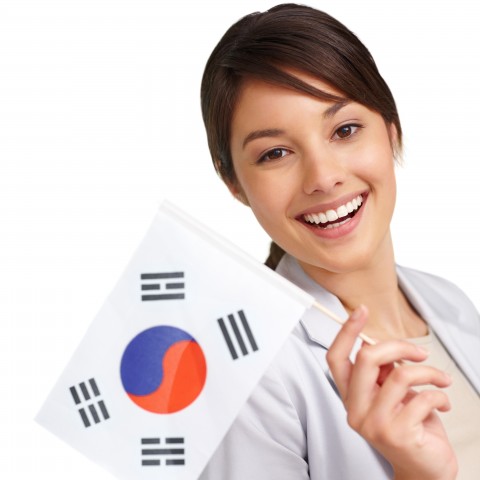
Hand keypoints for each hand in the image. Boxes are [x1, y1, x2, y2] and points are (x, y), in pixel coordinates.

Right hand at [326, 306, 457, 479]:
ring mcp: (374, 423)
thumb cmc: (410, 426)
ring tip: (440, 379)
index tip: (360, 311)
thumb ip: (382, 372)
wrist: (424, 470)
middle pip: (366, 358)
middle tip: (420, 351)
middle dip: (399, 346)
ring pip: (400, 374)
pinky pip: (423, 397)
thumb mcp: (391, 395)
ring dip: (429, 371)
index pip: (336, 358)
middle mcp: (355, 409)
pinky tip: (442, 402)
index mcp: (350, 396)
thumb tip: (387, 345)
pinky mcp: (397, 434)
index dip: (346, 331)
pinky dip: (440, 395)